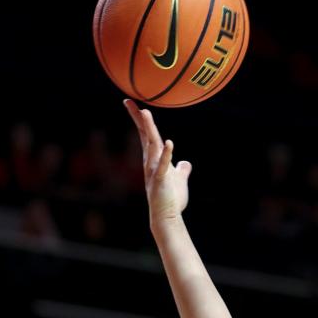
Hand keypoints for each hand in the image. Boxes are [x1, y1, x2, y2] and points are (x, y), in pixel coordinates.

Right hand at [124, 100, 191, 225]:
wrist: (167, 216)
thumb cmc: (171, 199)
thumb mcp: (179, 180)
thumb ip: (182, 170)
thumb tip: (186, 163)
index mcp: (154, 159)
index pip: (146, 135)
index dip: (140, 120)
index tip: (133, 104)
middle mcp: (150, 162)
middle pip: (145, 136)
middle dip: (138, 118)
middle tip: (130, 101)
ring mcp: (154, 170)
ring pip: (151, 146)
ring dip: (149, 129)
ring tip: (146, 113)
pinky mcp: (161, 180)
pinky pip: (163, 165)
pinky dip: (166, 154)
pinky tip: (169, 143)